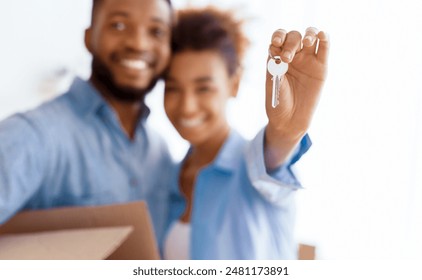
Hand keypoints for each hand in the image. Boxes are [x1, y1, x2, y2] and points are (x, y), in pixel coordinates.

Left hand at [264, 27, 329, 168]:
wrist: (290, 120)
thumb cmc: (278, 102)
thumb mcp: (273, 85)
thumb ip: (275, 69)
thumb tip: (278, 53)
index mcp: (277, 57)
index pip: (278, 38)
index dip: (278, 37)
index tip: (276, 44)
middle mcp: (292, 55)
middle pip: (293, 37)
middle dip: (291, 43)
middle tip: (288, 58)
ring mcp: (307, 59)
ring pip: (309, 36)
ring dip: (308, 34)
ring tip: (306, 43)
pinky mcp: (321, 66)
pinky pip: (324, 48)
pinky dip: (324, 38)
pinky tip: (321, 35)